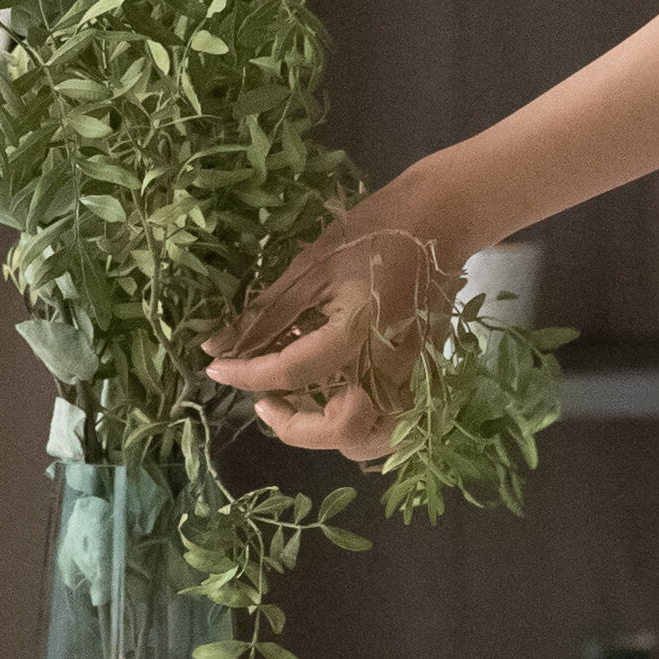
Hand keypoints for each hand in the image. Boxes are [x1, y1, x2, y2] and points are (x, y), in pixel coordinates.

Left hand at [205, 209, 462, 464]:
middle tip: (264, 399)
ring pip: (375, 440)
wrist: (442, 218)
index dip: (246, 375)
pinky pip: (393, 422)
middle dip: (292, 425)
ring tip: (300, 405)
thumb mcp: (311, 266)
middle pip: (342, 430)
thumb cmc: (373, 232)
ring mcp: (413, 377)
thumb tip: (216, 346)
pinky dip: (362, 424)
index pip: (292, 374)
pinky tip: (336, 399)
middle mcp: (389, 368)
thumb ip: (266, 314)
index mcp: (358, 335)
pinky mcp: (424, 376)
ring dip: (332, 434)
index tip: (216, 370)